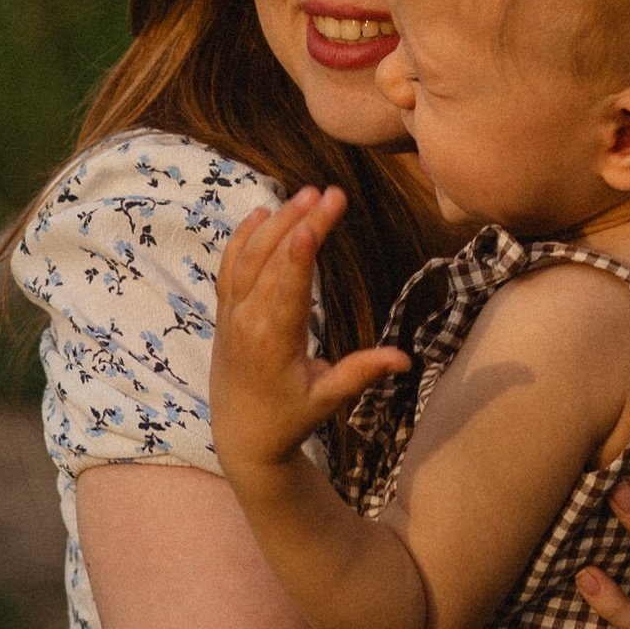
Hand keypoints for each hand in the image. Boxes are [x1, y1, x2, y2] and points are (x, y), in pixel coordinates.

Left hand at [210, 187, 407, 481]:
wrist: (241, 436)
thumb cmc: (289, 418)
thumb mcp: (327, 400)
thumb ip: (361, 373)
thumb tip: (405, 359)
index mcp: (273, 340)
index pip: (289, 282)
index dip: (305, 244)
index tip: (322, 211)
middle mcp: (247, 321)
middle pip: (273, 258)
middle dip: (301, 221)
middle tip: (331, 192)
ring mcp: (231, 314)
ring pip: (249, 256)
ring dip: (276, 222)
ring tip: (306, 193)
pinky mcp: (225, 313)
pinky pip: (230, 267)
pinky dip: (243, 238)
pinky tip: (262, 212)